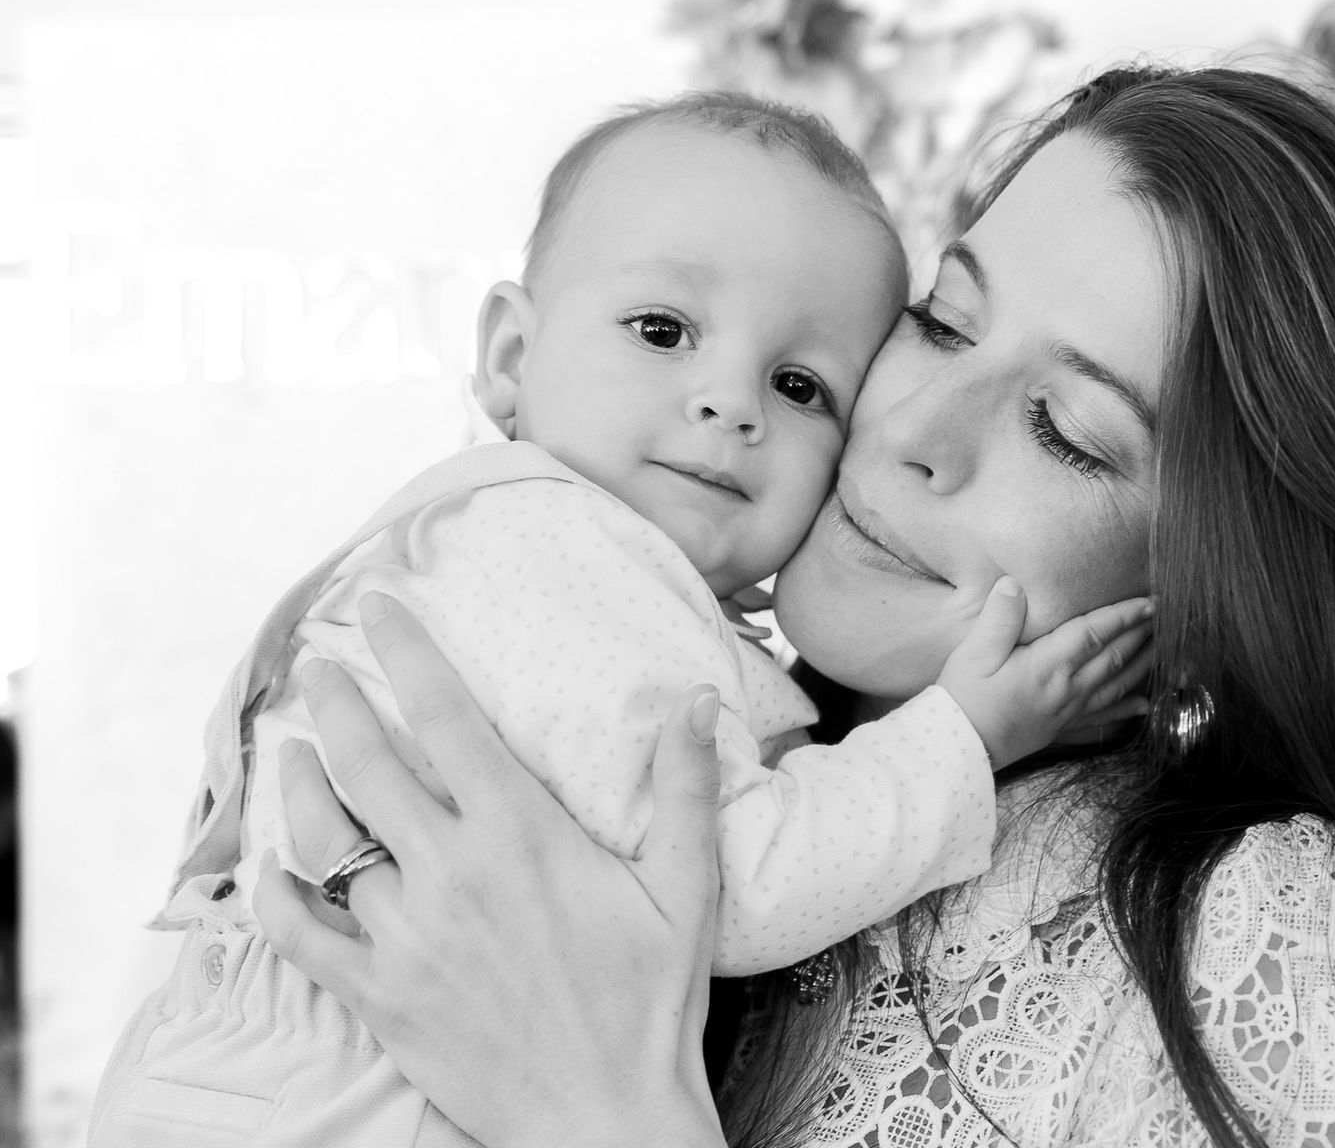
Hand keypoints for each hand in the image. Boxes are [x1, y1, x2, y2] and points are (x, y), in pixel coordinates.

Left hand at [252, 594, 726, 1147]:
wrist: (604, 1117)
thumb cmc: (652, 1000)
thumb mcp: (687, 886)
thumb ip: (683, 786)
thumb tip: (697, 698)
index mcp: (521, 834)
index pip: (447, 717)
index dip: (406, 653)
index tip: (376, 606)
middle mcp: (451, 872)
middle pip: (365, 763)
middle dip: (332, 701)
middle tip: (315, 666)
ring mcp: (405, 936)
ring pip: (324, 841)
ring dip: (297, 787)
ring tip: (288, 752)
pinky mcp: (379, 996)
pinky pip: (299, 937)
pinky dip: (273, 898)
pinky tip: (268, 871)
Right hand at [937, 578, 1153, 768]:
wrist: (958, 750)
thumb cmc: (963, 699)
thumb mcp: (972, 654)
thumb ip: (998, 619)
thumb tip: (1014, 584)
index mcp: (1047, 666)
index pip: (1095, 633)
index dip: (1124, 615)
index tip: (1149, 601)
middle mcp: (1066, 689)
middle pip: (1114, 657)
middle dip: (1142, 634)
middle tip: (1166, 615)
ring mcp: (1068, 711)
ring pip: (1117, 685)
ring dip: (1143, 664)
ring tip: (1165, 648)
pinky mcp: (1062, 727)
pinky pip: (1104, 716)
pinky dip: (1128, 709)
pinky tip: (1146, 706)